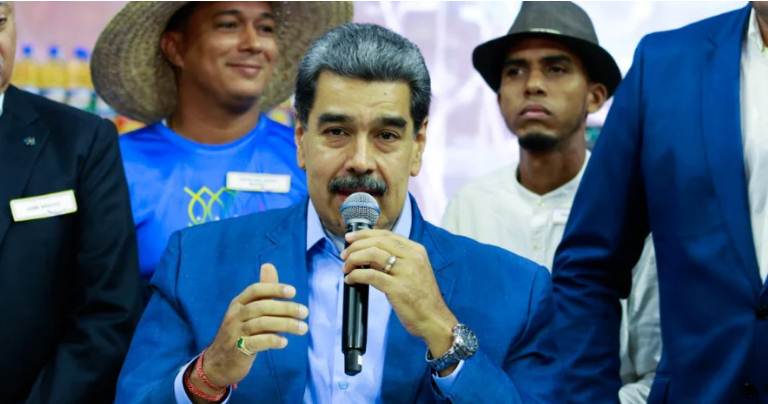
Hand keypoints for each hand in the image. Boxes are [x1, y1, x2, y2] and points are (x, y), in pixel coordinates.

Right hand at [195, 263, 308, 388]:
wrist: (218, 363)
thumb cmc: (239, 332)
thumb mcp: (248, 310)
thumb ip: (262, 291)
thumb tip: (269, 265)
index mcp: (238, 303)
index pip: (255, 289)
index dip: (274, 288)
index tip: (293, 292)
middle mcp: (235, 315)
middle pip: (261, 307)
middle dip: (286, 308)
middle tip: (305, 312)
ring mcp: (235, 333)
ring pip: (261, 324)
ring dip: (286, 325)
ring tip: (303, 328)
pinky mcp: (238, 350)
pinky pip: (257, 342)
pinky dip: (272, 340)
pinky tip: (285, 342)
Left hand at [341, 229, 457, 358]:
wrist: (435, 320)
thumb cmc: (422, 298)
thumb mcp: (414, 271)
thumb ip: (395, 260)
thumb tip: (368, 254)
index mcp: (417, 250)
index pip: (386, 234)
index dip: (364, 234)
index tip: (350, 238)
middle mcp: (413, 257)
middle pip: (377, 242)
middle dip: (355, 246)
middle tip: (344, 255)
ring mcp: (406, 272)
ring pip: (371, 254)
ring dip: (354, 259)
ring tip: (346, 267)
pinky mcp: (398, 288)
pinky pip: (369, 275)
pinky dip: (356, 275)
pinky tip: (350, 280)